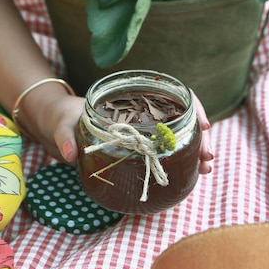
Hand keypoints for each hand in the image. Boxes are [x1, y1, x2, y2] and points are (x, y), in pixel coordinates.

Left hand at [42, 90, 213, 174]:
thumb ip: (66, 138)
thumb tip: (71, 156)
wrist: (60, 125)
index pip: (175, 95)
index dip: (194, 108)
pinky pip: (169, 150)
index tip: (204, 125)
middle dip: (201, 138)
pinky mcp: (142, 146)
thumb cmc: (65, 117)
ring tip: (206, 169)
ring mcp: (146, 129)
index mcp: (132, 97)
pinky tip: (193, 173)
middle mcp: (145, 111)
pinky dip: (183, 160)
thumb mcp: (64, 124)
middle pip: (184, 119)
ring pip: (181, 136)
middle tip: (208, 157)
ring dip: (197, 151)